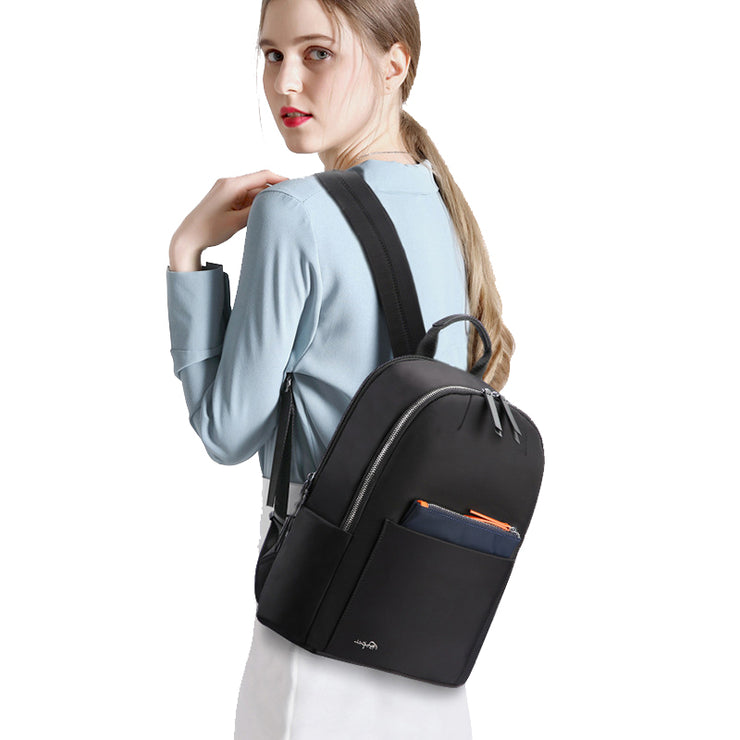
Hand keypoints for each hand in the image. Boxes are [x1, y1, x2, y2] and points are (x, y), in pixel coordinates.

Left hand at [170, 169, 289, 257]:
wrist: (189, 237)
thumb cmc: (209, 230)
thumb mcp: (237, 222)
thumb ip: (256, 210)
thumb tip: (274, 203)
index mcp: (231, 185)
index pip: (262, 175)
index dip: (280, 179)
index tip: (295, 186)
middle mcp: (229, 184)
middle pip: (258, 184)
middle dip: (273, 193)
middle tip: (288, 204)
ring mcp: (227, 191)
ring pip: (253, 192)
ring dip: (263, 202)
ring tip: (274, 214)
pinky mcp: (226, 199)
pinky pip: (245, 199)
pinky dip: (254, 206)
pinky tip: (259, 216)